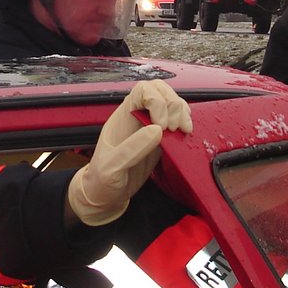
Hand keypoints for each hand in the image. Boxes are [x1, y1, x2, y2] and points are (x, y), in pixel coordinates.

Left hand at [67, 80, 192, 225]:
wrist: (105, 196)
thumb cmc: (102, 180)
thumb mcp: (111, 167)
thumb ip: (131, 149)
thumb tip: (157, 130)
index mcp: (122, 117)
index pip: (143, 90)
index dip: (157, 101)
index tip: (161, 125)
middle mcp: (138, 117)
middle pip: (161, 91)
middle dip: (174, 105)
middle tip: (175, 129)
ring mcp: (150, 127)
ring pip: (171, 103)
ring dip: (182, 112)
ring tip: (183, 131)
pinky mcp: (161, 140)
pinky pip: (177, 121)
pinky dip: (185, 124)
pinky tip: (184, 135)